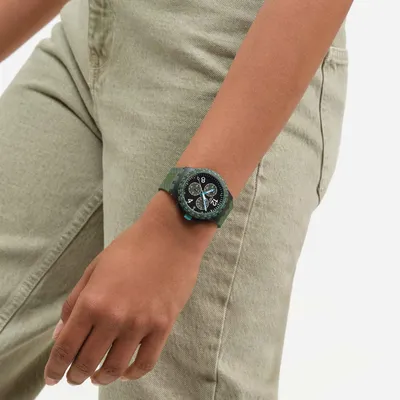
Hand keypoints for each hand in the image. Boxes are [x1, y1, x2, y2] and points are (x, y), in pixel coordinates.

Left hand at [44, 191, 215, 385]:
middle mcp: (114, 317)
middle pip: (87, 362)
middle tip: (74, 377)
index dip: (54, 368)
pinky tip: (125, 371)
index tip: (52, 377)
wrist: (171, 236)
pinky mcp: (163, 326)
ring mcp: (141, 324)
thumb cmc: (132, 247)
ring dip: (101, 378)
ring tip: (97, 376)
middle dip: (76, 375)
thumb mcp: (95, 268)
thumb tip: (60, 332)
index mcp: (92, 301)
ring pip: (115, 368)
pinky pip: (146, 362)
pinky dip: (132, 373)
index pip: (66, 347)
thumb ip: (75, 302)